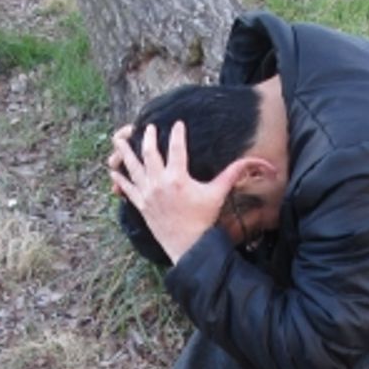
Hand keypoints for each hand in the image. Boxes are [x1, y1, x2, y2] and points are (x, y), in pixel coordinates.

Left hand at [109, 121, 262, 263]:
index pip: (176, 148)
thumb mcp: (218, 194)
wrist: (188, 246)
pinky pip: (126, 188)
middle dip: (147, 137)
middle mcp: (159, 183)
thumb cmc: (204, 220)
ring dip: (124, 151)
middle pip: (149, 152)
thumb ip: (232, 174)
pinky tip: (113, 169)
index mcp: (178, 178)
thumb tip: (255, 162)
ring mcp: (148, 194)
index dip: (177, 133)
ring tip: (118, 137)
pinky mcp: (141, 205)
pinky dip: (119, 178)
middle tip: (147, 127)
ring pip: (132, 167)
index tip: (178, 123)